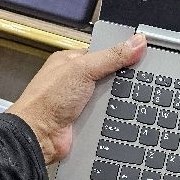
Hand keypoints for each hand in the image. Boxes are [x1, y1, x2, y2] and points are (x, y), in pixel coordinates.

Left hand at [8, 33, 146, 164]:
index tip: (141, 55)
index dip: (122, 54)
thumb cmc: (46, 101)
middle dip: (121, 80)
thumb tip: (136, 43)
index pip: (104, 52)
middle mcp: (76, 81)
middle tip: (133, 80)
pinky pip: (109, 114)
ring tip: (120, 99)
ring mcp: (82, 101)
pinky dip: (114, 115)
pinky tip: (117, 115)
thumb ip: (111, 56)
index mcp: (71, 61)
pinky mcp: (88, 119)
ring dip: (116, 100)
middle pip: (111, 75)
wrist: (39, 136)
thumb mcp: (83, 69)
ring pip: (112, 97)